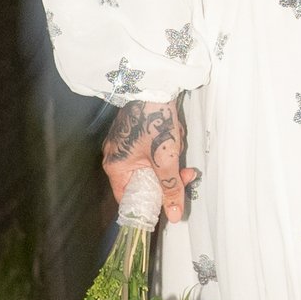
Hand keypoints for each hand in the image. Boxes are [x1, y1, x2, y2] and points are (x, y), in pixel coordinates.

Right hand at [102, 97, 196, 222]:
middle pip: (143, 181)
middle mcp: (114, 155)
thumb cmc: (154, 120)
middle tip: (186, 174)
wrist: (153, 84)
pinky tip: (174, 135)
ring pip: (149, 164)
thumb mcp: (166, 159)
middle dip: (167, 177)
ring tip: (180, 147)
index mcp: (115, 166)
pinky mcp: (134, 131)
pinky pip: (150, 149)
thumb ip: (171, 188)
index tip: (167, 205)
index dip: (149, 204)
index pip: (128, 198)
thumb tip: (175, 215)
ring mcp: (124, 142)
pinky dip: (164, 148)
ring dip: (169, 161)